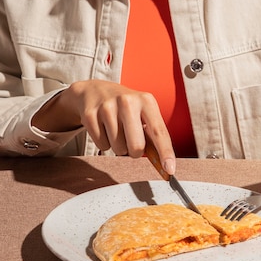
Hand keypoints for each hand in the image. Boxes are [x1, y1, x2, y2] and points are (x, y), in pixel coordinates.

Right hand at [32, 80, 175, 173]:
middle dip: (134, 151)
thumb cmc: (124, 107)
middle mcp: (127, 101)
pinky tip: (103, 129)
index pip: (159, 132)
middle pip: (136, 146)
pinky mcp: (90, 115)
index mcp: (146, 101)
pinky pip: (101, 145)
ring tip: (115, 130)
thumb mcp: (142, 111)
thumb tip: (163, 162)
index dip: (165, 153)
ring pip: (117, 148)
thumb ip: (152, 133)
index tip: (170, 169)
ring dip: (118, 146)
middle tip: (131, 141)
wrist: (94, 91)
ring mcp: (107, 107)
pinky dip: (104, 143)